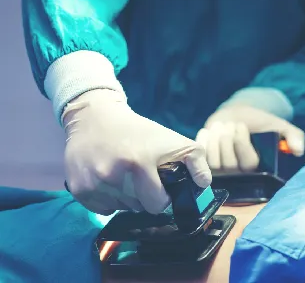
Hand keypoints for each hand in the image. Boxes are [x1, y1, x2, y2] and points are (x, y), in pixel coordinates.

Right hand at [63, 89, 211, 214]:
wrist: (95, 117)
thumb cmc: (139, 131)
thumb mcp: (174, 139)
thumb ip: (197, 162)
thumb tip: (203, 185)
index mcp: (140, 161)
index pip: (157, 203)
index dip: (162, 198)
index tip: (161, 187)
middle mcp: (113, 174)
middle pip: (138, 207)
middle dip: (144, 197)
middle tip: (142, 178)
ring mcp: (94, 182)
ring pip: (120, 208)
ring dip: (126, 198)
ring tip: (124, 175)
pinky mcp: (78, 188)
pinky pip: (101, 209)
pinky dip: (108, 199)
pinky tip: (109, 180)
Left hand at [196, 103, 304, 174]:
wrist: (238, 116)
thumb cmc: (260, 123)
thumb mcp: (279, 126)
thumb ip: (293, 136)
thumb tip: (298, 151)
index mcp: (259, 168)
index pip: (249, 164)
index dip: (241, 145)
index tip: (241, 127)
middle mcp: (240, 175)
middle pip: (229, 165)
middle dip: (227, 140)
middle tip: (231, 124)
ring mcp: (222, 172)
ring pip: (214, 163)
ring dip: (215, 141)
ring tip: (220, 125)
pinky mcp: (206, 166)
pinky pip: (201, 160)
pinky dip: (204, 142)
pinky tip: (208, 130)